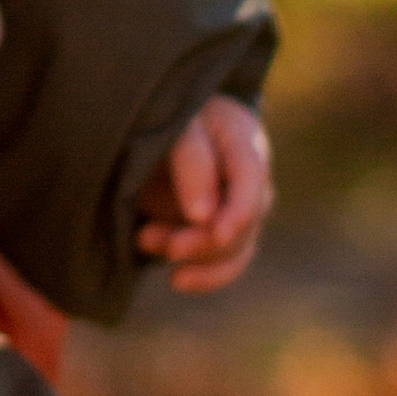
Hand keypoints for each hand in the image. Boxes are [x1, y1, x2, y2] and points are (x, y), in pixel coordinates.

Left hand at [137, 95, 272, 292]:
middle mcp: (252, 183)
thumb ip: (191, 159)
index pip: (250, 180)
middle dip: (201, 239)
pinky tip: (177, 278)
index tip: (216, 231)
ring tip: (144, 239)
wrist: (169, 127)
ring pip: (232, 249)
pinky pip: (224, 264)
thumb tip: (203, 215)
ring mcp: (239, 210)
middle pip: (242, 223)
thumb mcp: (179, 123)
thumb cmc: (175, 117)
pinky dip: (203, 276)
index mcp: (244, 143)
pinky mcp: (221, 233)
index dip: (238, 210)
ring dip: (191, 254)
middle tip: (154, 240)